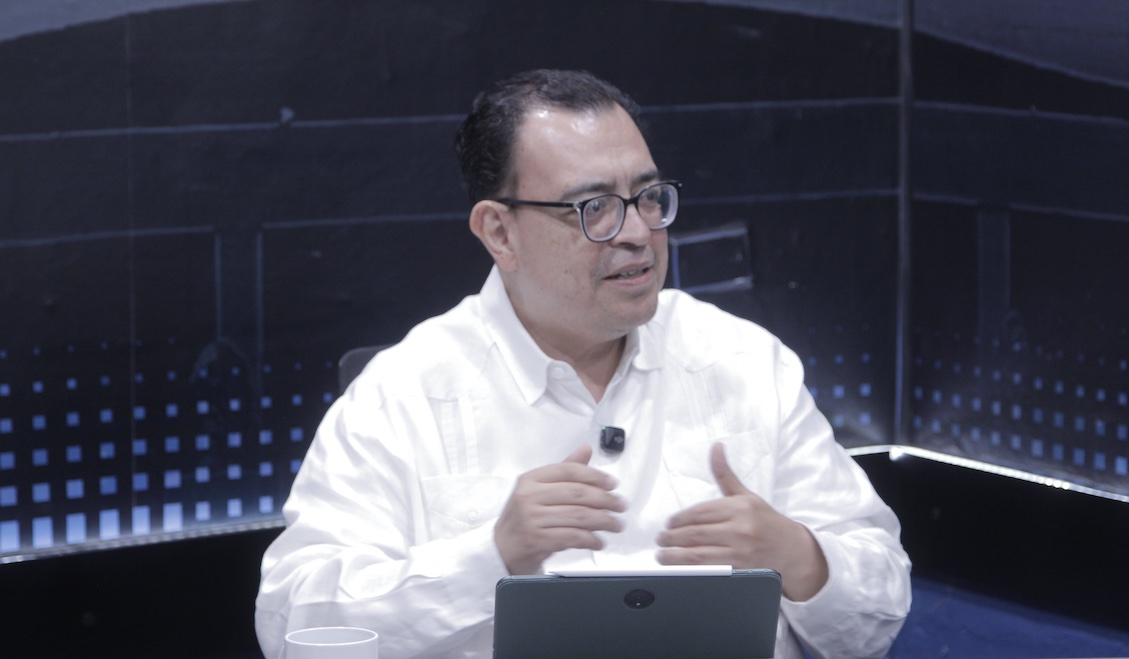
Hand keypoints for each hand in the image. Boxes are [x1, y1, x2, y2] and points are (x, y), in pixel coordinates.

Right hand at [494, 444, 625, 574]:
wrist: (499, 550)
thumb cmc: (522, 519)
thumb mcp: (538, 491)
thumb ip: (563, 471)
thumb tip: (586, 449)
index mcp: (530, 479)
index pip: (569, 471)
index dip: (595, 476)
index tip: (612, 484)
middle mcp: (529, 496)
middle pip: (577, 493)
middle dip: (605, 500)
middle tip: (620, 506)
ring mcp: (532, 518)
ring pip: (578, 516)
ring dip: (603, 521)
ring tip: (616, 525)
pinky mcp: (537, 540)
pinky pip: (573, 537)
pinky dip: (590, 539)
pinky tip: (598, 541)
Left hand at [656, 442, 827, 600]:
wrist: (794, 551)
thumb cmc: (766, 522)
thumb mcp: (746, 496)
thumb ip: (725, 474)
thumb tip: (716, 448)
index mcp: (740, 507)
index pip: (699, 512)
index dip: (679, 519)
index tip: (668, 524)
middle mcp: (740, 528)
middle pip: (695, 533)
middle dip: (672, 537)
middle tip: (660, 540)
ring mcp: (741, 552)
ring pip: (698, 554)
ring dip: (675, 556)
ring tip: (662, 555)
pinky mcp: (741, 572)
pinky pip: (710, 571)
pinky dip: (691, 570)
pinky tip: (680, 569)